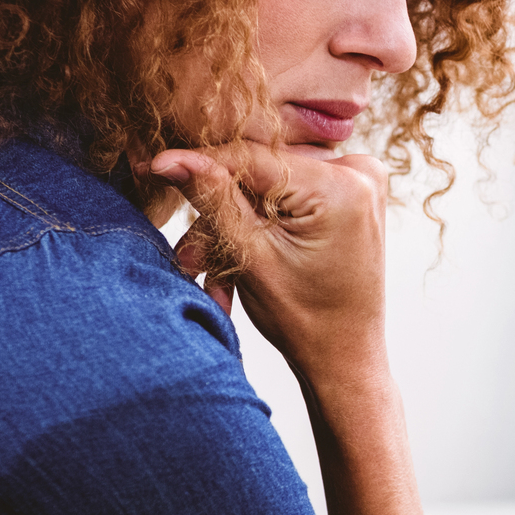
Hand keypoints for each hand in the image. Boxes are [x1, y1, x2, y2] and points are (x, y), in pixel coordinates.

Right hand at [151, 141, 389, 385]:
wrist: (344, 357)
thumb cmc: (307, 320)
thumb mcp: (251, 256)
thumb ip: (213, 200)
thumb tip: (171, 157)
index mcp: (342, 185)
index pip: (253, 157)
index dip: (199, 164)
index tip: (154, 167)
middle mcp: (359, 172)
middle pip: (260, 175)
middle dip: (218, 215)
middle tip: (188, 255)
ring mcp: (360, 181)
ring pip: (269, 190)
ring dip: (234, 228)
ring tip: (206, 272)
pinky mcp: (350, 193)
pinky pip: (289, 197)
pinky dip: (261, 227)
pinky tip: (236, 265)